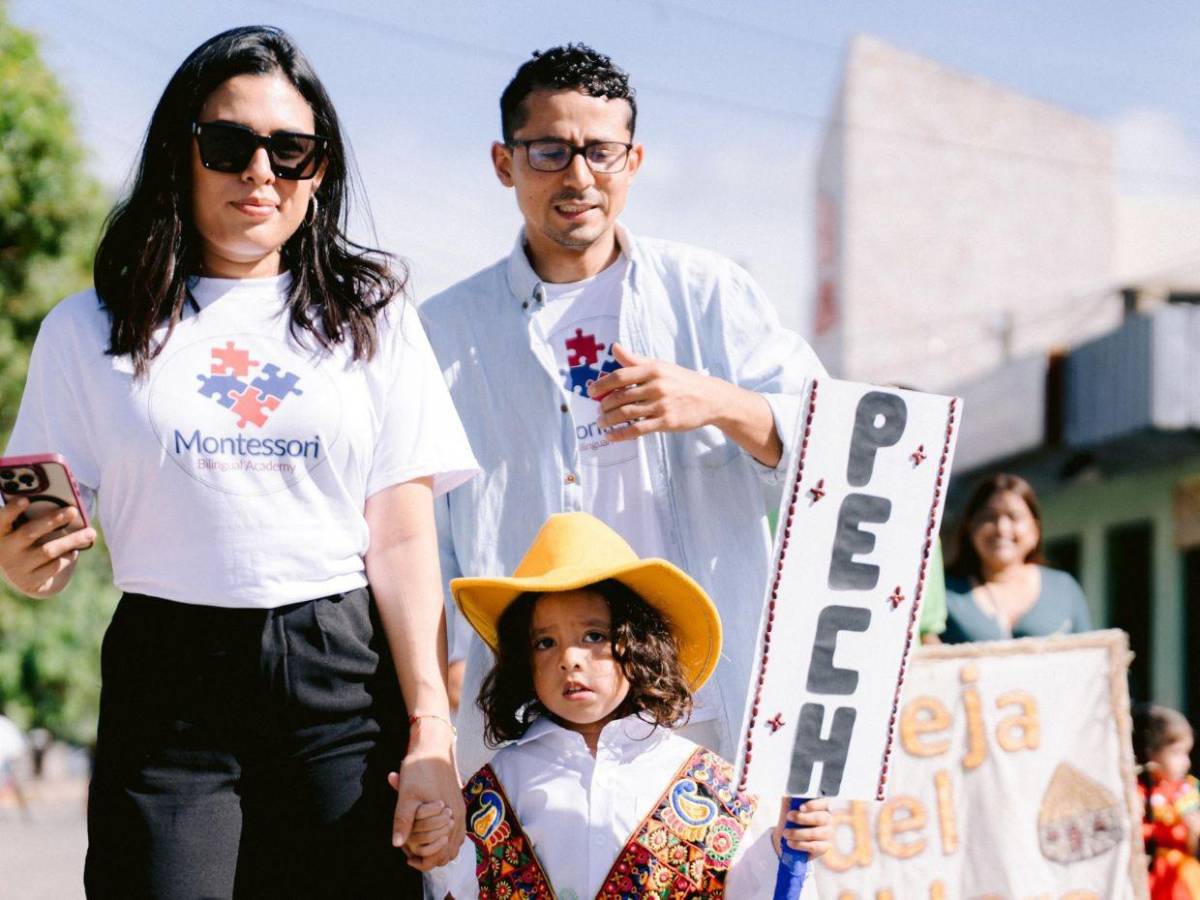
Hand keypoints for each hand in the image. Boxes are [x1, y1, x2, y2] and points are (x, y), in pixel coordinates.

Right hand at [0, 500, 94, 597]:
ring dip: (71, 540)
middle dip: (53, 520)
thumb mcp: (27, 528)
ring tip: (90, 533)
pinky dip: (67, 557)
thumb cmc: (31, 541)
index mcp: (1, 532)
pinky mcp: (29, 582)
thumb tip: (68, 508)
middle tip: (73, 511)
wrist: (26, 574)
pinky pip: (53, 567)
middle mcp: (4, 549)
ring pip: (47, 551)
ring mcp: (16, 567)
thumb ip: (37, 517)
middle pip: (29, 532)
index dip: (12, 510)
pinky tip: (75, 551)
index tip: (26, 499)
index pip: (2, 519)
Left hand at [390, 720, 464, 870]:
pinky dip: (446, 839)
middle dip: (431, 857)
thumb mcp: (406, 794)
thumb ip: (403, 820)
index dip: (423, 862)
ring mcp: (461, 811)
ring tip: (420, 845)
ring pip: (455, 844)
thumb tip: (397, 844)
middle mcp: (459, 816)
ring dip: (439, 849)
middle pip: (449, 853)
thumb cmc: (419, 769)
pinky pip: (458, 833)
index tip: (408, 858)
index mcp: (450, 816)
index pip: (440, 854)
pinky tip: (432, 834)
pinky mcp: (460, 804)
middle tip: (412, 853)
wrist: (434, 745)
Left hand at [588, 343, 724, 439]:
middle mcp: (656, 386)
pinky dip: (621, 434)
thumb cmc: (682, 380)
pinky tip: (611, 436)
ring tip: (601, 423)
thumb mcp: (661, 366)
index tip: (591, 391)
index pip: (620, 376)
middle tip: (598, 410)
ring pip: (626, 414)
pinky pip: (637, 429)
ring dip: (609, 420)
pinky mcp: (666, 422)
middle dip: (604, 405)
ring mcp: (661, 405)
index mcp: (653, 370)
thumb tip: (614, 347)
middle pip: (620, 397)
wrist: (710, 398)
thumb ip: (635, 360)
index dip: (602, 384)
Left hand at [772, 797, 831, 858]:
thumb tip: (789, 793)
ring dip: (798, 833)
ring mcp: (827, 834)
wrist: (786, 837)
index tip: (801, 807)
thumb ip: (790, 799)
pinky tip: (791, 843)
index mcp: (821, 806)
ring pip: (816, 833)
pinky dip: (800, 845)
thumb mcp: (788, 807)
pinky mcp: (824, 847)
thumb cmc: (790, 819)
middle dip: (802, 818)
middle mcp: (827, 819)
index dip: (813, 805)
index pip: (823, 802)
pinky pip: (814, 846)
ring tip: (786, 833)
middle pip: (820, 818)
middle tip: (789, 817)